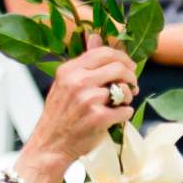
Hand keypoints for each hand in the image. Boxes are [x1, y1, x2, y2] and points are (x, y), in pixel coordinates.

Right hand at [25, 46, 138, 168]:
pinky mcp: (98, 117)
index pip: (104, 52)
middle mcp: (78, 81)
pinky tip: (115, 118)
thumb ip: (83, 62)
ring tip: (120, 103)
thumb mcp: (66, 83)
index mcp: (70, 69)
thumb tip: (95, 36)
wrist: (50, 145)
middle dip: (131, 76)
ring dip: (128, 97)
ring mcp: (88, 99)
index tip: (129, 67)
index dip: (122, 58)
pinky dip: (124, 114)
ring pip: (124, 89)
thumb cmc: (60, 115)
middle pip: (118, 67)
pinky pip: (125, 110)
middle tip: (132, 86)